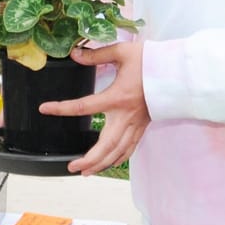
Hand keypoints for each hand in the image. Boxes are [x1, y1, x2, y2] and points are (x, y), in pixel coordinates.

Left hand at [40, 41, 147, 175]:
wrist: (178, 73)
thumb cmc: (152, 61)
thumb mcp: (123, 51)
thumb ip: (97, 55)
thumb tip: (75, 54)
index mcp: (117, 97)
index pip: (84, 107)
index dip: (62, 109)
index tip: (45, 109)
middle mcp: (126, 116)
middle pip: (105, 145)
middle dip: (89, 160)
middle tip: (72, 167)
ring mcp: (136, 124)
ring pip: (117, 152)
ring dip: (101, 164)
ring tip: (85, 172)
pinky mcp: (143, 127)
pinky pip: (129, 148)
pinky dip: (117, 159)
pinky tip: (107, 164)